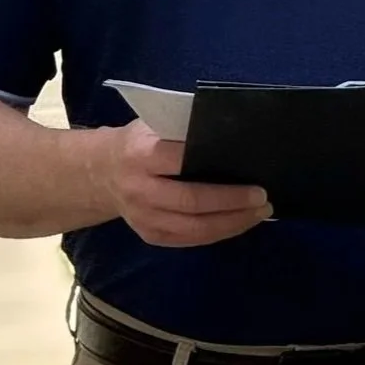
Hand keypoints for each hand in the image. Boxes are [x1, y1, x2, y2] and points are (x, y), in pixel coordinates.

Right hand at [93, 122, 272, 247]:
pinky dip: (219, 233)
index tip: (247, 165)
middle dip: (231, 201)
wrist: (102, 173)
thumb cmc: (139, 143)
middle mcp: (139, 190)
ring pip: (193, 228)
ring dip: (232, 223)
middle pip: (190, 201)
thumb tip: (230, 134)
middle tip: (262, 197)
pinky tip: (240, 223)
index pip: (179, 160)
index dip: (213, 164)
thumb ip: (183, 129)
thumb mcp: (153, 125)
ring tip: (260, 213)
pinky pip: (190, 240)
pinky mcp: (151, 235)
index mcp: (140, 155)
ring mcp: (143, 218)